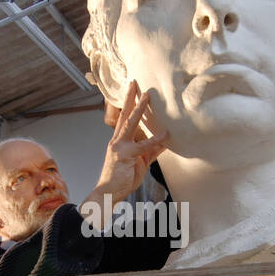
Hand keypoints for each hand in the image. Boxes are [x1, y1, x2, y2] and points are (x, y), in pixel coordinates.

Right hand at [84, 81, 168, 215]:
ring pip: (130, 123)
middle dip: (130, 98)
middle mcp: (117, 140)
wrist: (108, 193)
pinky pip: (143, 146)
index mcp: (119, 141)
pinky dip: (155, 139)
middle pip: (124, 114)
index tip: (132, 89)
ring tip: (147, 96)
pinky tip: (166, 133)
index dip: (129, 103)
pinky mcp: (126, 156)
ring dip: (139, 109)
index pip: (124, 118)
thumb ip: (151, 151)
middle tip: (135, 82)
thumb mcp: (140, 162)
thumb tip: (164, 142)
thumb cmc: (122, 178)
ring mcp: (120, 147)